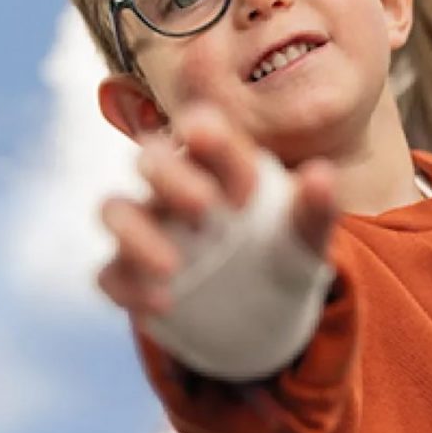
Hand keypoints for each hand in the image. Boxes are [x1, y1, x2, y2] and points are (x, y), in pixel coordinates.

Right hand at [97, 105, 337, 326]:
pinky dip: (130, 288)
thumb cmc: (282, 248)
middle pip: (150, 157)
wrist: (264, 303)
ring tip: (173, 268)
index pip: (201, 127)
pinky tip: (165, 305)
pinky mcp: (132, 272)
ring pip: (115, 210)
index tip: (248, 191)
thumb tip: (321, 175)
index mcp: (217, 162)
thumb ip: (315, 207)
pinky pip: (111, 274)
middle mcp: (174, 186)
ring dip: (136, 235)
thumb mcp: (306, 232)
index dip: (213, 144)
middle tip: (205, 210)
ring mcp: (148, 227)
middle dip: (170, 177)